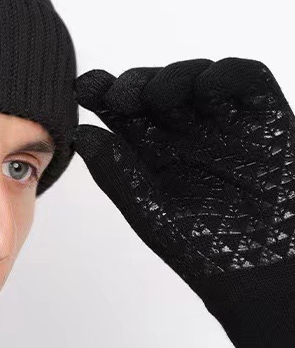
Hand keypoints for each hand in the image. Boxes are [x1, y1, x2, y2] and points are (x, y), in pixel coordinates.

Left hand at [73, 57, 294, 347]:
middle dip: (133, 84)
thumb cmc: (209, 250)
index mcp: (154, 152)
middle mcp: (186, 132)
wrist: (264, 272)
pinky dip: (224, 75)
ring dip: (172, 77)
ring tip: (158, 98)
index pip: (123, 110)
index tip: (85, 89)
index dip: (102, 91)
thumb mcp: (152, 214)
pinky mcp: (265, 116)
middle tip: (119, 97)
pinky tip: (204, 91)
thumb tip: (82, 135)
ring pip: (195, 76)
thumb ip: (117, 175)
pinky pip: (247, 79)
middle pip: (153, 87)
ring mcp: (225, 122)